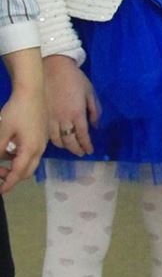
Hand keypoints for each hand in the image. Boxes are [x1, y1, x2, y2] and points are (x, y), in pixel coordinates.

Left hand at [0, 49, 45, 194]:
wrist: (33, 92)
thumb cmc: (16, 111)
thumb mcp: (2, 132)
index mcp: (30, 150)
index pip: (17, 173)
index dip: (7, 184)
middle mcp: (39, 149)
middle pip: (27, 172)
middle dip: (12, 178)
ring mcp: (42, 143)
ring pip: (30, 163)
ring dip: (16, 168)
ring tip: (2, 164)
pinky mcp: (42, 137)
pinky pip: (32, 154)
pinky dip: (21, 159)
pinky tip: (11, 151)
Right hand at [44, 53, 97, 156]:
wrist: (52, 67)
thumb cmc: (74, 78)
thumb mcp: (90, 92)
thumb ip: (95, 110)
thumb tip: (96, 126)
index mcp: (77, 113)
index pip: (83, 135)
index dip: (86, 145)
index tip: (90, 150)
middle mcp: (62, 118)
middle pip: (69, 141)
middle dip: (76, 149)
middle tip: (81, 153)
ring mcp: (50, 117)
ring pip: (56, 139)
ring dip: (64, 146)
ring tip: (70, 148)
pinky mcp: (41, 115)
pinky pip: (46, 133)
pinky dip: (52, 140)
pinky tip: (57, 140)